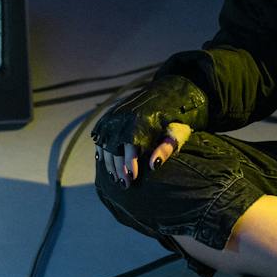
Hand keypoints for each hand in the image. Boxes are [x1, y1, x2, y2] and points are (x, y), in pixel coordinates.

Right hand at [90, 76, 208, 187]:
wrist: (167, 91)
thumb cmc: (174, 116)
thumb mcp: (176, 131)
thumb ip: (166, 148)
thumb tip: (154, 166)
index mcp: (139, 121)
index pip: (129, 148)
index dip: (129, 165)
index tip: (133, 179)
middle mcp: (123, 118)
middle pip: (114, 149)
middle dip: (118, 169)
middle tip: (125, 184)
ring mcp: (113, 116)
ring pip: (105, 145)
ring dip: (109, 164)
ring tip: (116, 179)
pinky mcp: (109, 116)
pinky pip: (100, 137)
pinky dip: (102, 152)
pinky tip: (107, 164)